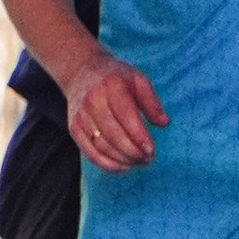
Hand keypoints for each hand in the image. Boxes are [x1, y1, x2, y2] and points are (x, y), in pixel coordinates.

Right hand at [64, 43, 167, 170]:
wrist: (80, 72)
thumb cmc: (116, 78)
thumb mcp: (138, 80)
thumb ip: (152, 102)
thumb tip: (164, 123)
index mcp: (111, 86)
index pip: (126, 116)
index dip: (139, 137)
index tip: (152, 150)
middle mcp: (92, 101)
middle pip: (113, 135)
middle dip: (133, 152)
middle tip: (149, 159)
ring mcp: (81, 116)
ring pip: (102, 146)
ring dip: (123, 160)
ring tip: (139, 162)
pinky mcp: (74, 128)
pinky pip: (90, 152)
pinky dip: (107, 164)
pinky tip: (123, 166)